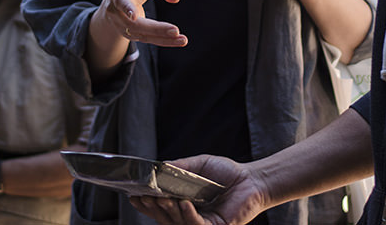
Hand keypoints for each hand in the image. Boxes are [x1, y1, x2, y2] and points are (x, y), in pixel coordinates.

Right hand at [98, 0, 186, 46]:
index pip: (121, 1)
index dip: (127, 8)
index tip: (134, 16)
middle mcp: (117, 13)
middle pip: (135, 24)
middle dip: (156, 29)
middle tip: (175, 30)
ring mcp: (123, 27)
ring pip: (143, 36)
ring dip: (164, 39)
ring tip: (183, 39)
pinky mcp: (132, 35)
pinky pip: (149, 39)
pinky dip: (165, 41)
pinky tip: (179, 40)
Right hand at [129, 155, 267, 224]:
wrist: (251, 179)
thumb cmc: (226, 173)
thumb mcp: (198, 165)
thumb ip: (178, 168)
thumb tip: (158, 167)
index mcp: (184, 203)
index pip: (161, 208)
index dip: (146, 204)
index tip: (134, 196)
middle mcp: (191, 217)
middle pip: (165, 219)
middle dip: (153, 209)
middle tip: (144, 197)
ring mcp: (202, 224)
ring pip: (177, 223)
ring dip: (168, 211)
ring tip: (163, 198)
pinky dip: (188, 215)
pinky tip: (184, 203)